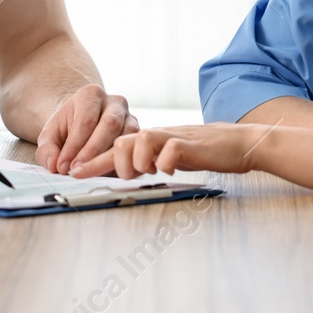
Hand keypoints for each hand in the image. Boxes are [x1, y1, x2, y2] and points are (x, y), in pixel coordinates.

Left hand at [35, 84, 137, 172]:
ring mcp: (130, 117)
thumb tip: (54, 165)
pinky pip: (134, 149)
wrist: (83, 122)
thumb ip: (47, 150)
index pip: (85, 120)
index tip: (63, 166)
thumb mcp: (50, 135)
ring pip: (125, 137)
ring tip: (90, 174)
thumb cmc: (67, 128)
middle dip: (92, 152)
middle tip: (76, 171)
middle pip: (109, 125)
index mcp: (91, 94)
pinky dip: (120, 164)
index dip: (74, 146)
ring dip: (108, 159)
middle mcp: (115, 102)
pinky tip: (105, 174)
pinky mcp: (138, 134)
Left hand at [69, 123, 267, 178]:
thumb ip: (150, 162)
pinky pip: (169, 149)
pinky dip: (164, 162)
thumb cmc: (204, 153)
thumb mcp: (171, 158)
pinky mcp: (191, 144)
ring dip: (138, 161)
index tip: (74, 174)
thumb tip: (127, 174)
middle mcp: (158, 135)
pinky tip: (170, 169)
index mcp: (150, 140)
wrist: (238, 144)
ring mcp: (173, 137)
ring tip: (148, 172)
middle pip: (121, 141)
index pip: (116, 146)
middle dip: (115, 164)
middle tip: (128, 176)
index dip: (94, 161)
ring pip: (139, 139)